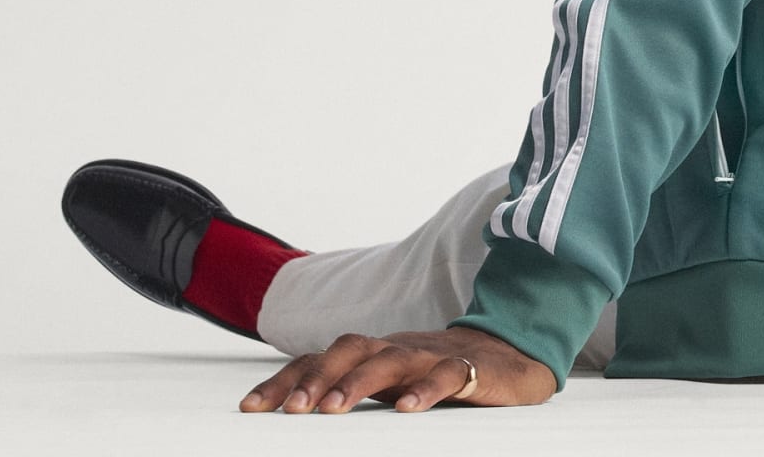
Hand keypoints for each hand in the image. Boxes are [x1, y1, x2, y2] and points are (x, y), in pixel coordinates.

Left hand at [238, 325, 556, 412]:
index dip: (286, 380)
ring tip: (333, 411)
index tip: (250, 409)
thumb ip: (352, 392)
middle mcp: (398, 349)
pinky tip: (408, 409)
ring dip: (359, 382)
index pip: (322, 359)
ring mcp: (432, 355)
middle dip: (316, 378)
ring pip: (391, 358)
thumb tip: (294, 414)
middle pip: (350, 348)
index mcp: (374, 354)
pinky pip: (447, 373)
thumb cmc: (439, 375)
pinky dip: (426, 389)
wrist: (512, 356)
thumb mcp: (391, 385)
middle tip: (291, 412)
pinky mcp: (470, 369)